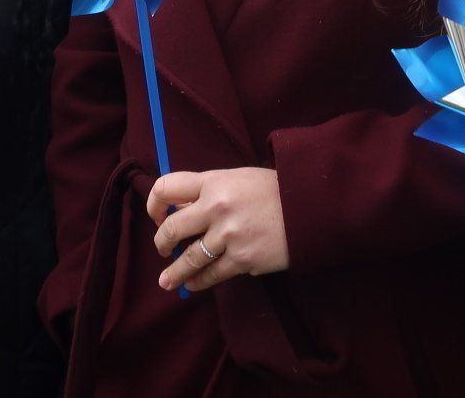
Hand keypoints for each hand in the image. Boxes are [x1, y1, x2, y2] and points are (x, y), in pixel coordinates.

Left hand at [149, 167, 287, 292]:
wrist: (310, 207)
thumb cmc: (274, 190)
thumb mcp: (238, 178)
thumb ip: (210, 191)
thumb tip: (182, 212)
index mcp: (213, 181)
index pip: (167, 187)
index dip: (154, 204)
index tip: (157, 217)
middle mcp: (216, 206)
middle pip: (171, 228)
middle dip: (161, 243)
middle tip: (163, 250)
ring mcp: (228, 235)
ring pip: (189, 258)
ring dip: (174, 273)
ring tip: (166, 282)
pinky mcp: (242, 259)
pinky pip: (212, 274)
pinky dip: (199, 282)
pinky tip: (193, 285)